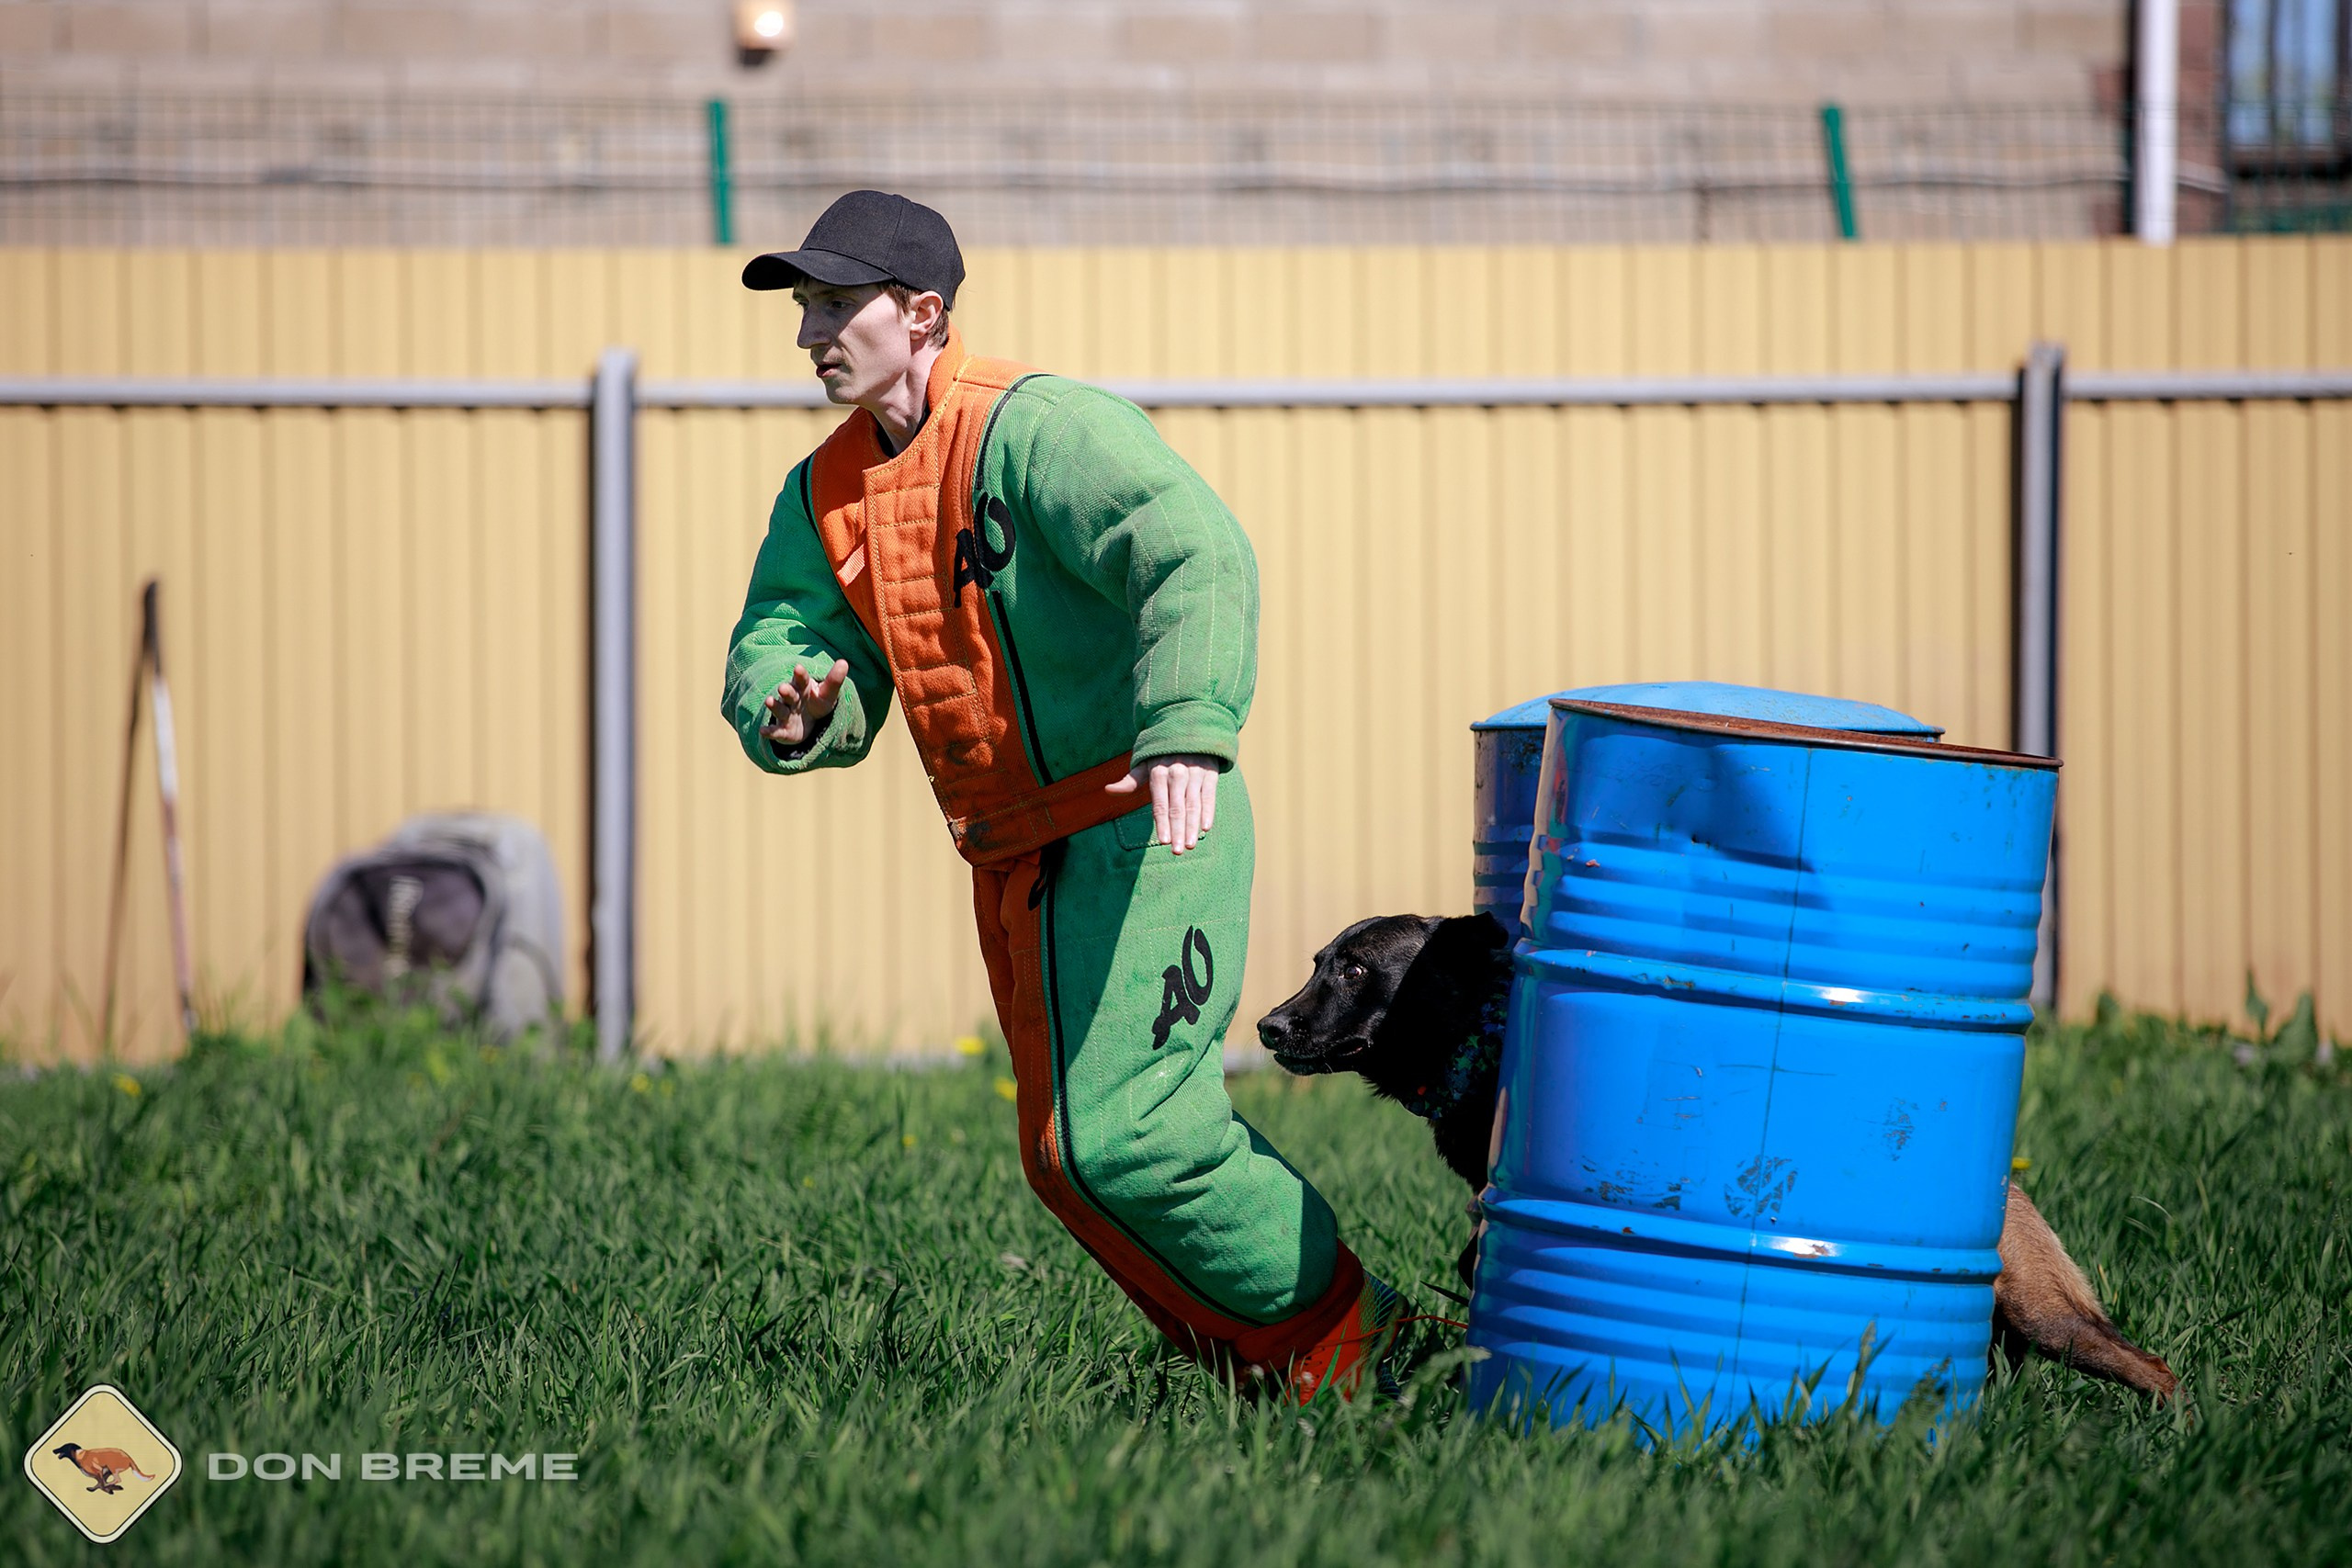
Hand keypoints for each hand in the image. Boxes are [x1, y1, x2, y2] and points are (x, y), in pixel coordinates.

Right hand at [760, 659, 847, 750]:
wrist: (808, 723)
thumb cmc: (816, 703)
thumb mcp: (828, 693)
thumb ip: (834, 680)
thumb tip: (843, 662)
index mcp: (803, 688)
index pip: (802, 680)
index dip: (800, 675)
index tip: (799, 668)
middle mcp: (792, 700)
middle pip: (789, 694)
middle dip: (786, 691)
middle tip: (782, 687)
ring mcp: (786, 714)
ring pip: (780, 710)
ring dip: (774, 706)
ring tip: (768, 701)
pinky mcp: (783, 730)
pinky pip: (776, 731)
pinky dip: (769, 731)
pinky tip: (762, 730)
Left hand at [1104, 752, 1219, 853]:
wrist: (1189, 728)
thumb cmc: (1162, 753)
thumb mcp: (1145, 762)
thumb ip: (1130, 780)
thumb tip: (1108, 790)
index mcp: (1158, 773)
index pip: (1160, 804)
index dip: (1162, 823)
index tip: (1163, 842)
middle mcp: (1177, 773)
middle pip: (1177, 808)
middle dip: (1177, 831)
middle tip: (1177, 851)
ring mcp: (1194, 773)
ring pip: (1193, 805)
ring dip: (1192, 827)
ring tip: (1189, 845)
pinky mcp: (1210, 773)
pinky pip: (1209, 796)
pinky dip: (1208, 812)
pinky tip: (1205, 828)